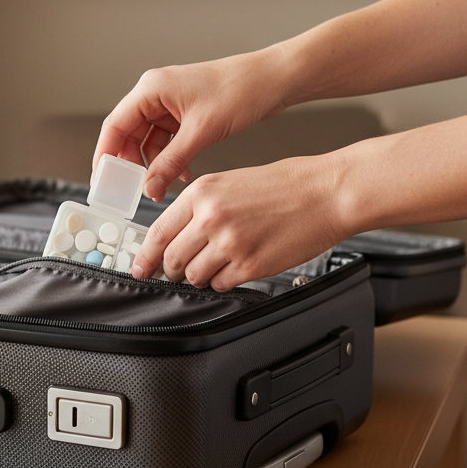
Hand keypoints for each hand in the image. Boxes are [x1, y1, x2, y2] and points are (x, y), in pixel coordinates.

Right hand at [92, 50, 292, 201]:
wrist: (274, 80)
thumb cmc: (240, 89)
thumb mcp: (201, 132)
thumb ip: (170, 162)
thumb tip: (149, 188)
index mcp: (151, 89)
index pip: (115, 125)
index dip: (105, 154)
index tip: (103, 180)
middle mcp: (156, 94)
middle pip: (129, 134)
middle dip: (132, 164)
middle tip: (133, 190)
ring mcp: (170, 104)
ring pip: (149, 141)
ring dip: (155, 165)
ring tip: (161, 187)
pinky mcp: (185, 114)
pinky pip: (168, 141)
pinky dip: (171, 159)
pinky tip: (182, 174)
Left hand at [132, 156, 345, 289]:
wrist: (327, 193)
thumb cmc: (285, 185)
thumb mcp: (230, 182)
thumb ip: (199, 207)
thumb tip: (175, 235)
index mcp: (201, 193)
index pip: (157, 232)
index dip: (144, 256)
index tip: (139, 267)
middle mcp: (210, 218)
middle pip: (171, 259)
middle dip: (171, 270)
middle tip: (177, 271)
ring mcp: (229, 243)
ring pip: (194, 276)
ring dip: (199, 276)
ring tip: (215, 264)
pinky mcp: (250, 265)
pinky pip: (220, 285)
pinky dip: (223, 281)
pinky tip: (235, 267)